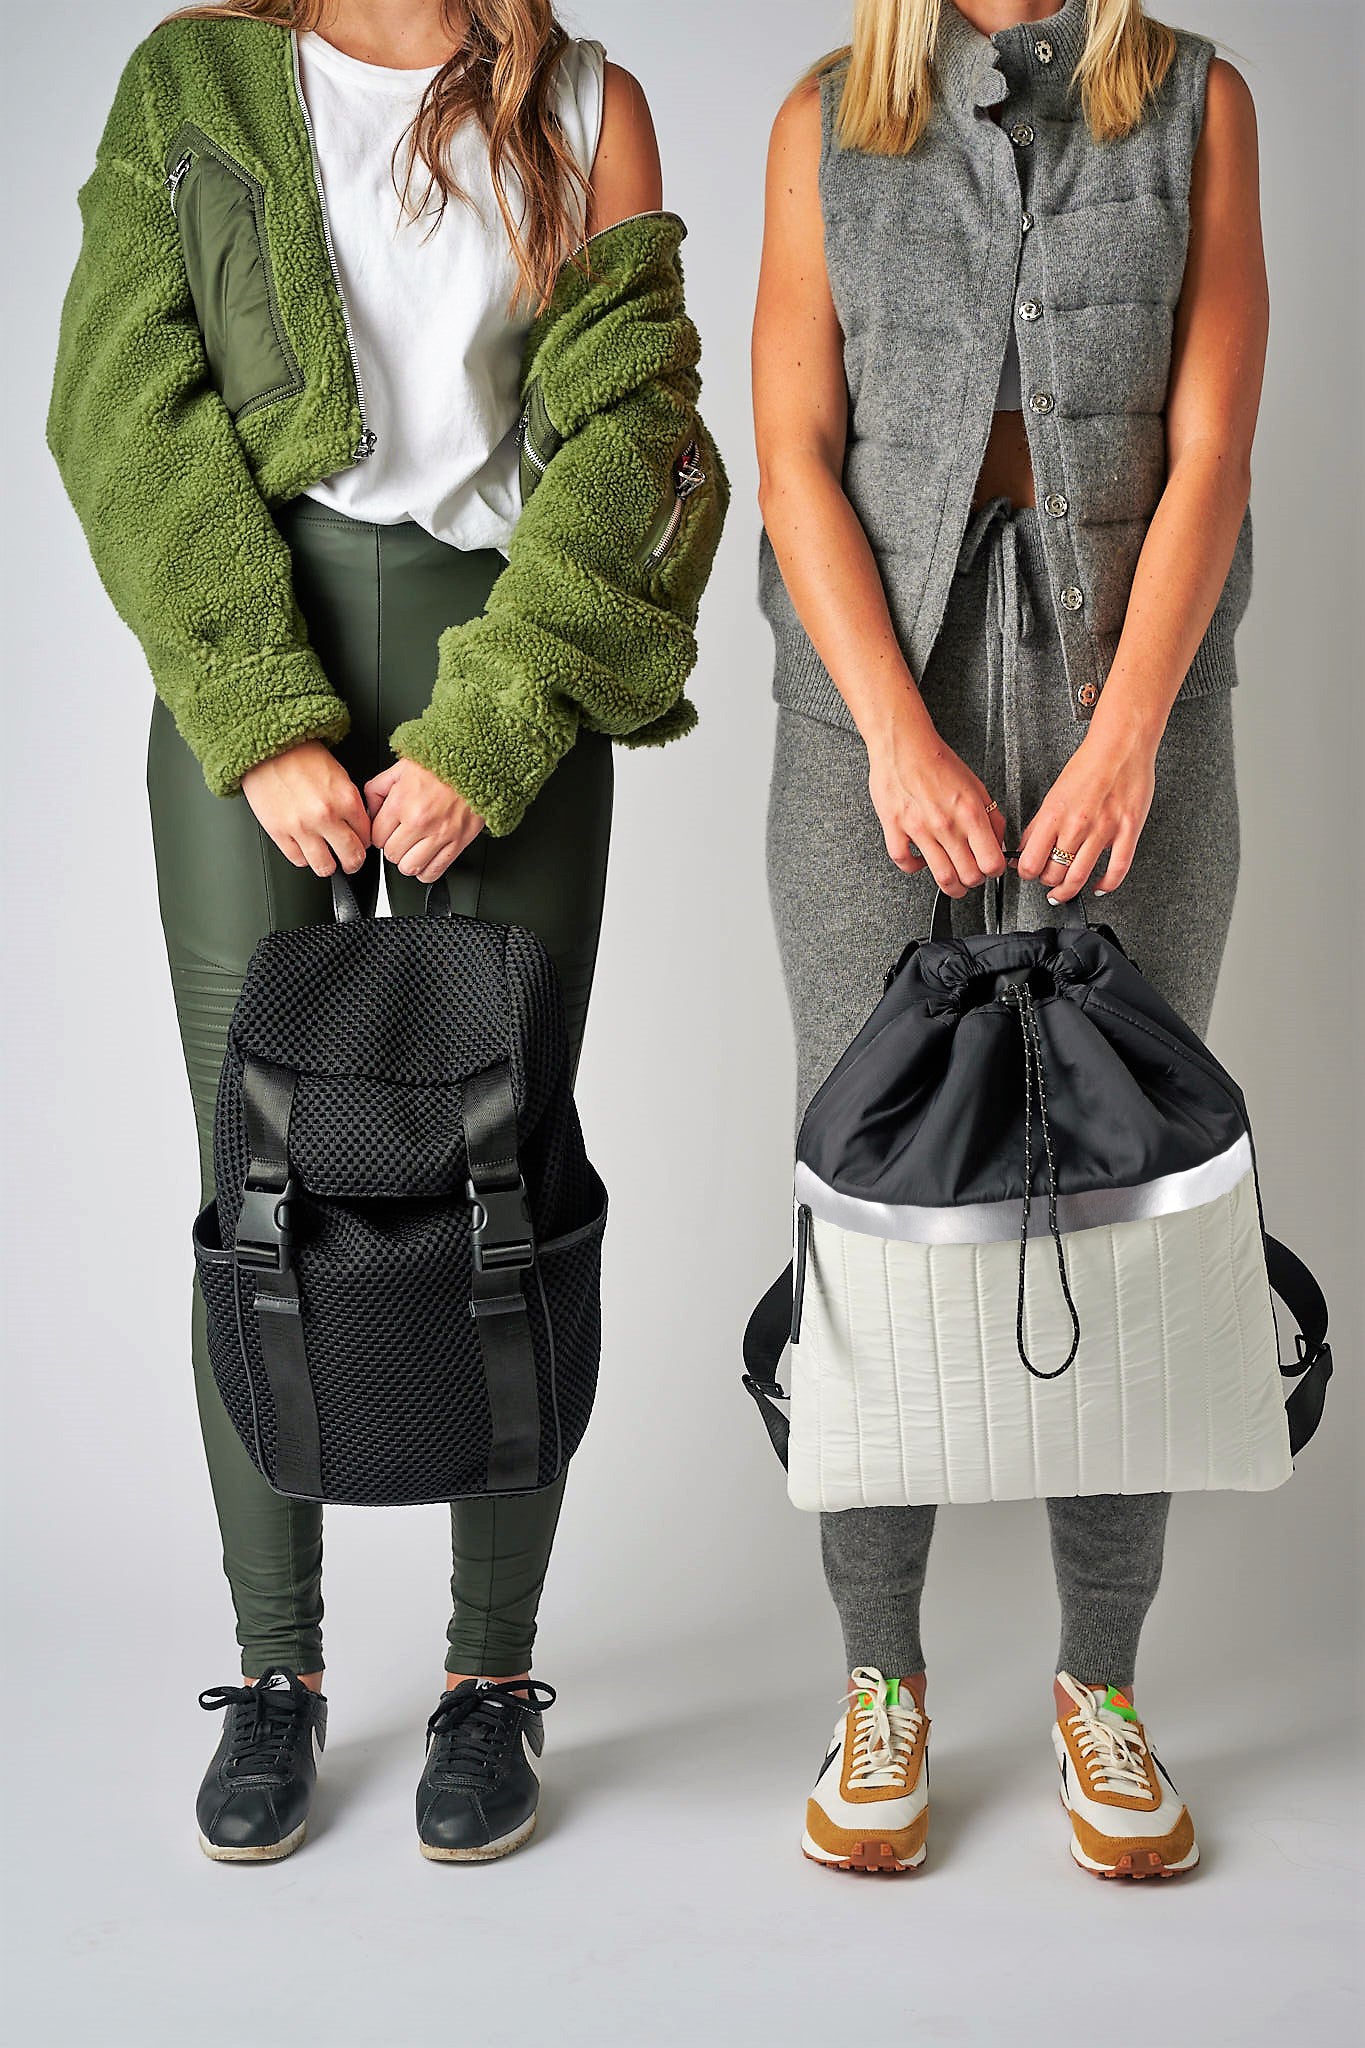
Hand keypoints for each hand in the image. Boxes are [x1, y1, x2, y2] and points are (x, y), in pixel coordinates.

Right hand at [241, 740, 370, 875]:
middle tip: (350, 860)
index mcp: (345, 799)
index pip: (366, 836)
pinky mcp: (279, 832)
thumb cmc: (300, 756)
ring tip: (326, 858)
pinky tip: (305, 848)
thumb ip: (350, 803)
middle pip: (351, 857)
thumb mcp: (338, 774)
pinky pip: (298, 860)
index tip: (360, 842)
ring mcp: (301, 827)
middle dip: (353, 861)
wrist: (266, 748)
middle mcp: (325, 816)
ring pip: (324, 867)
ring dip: (328, 865)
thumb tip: (358, 826)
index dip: (364, 841)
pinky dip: (304, 857)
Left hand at [364, 759, 484, 883]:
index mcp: (402, 803)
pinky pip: (434, 872)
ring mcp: (440, 835)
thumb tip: (370, 812)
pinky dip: (426, 871)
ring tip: (413, 850)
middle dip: (394, 848)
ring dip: (408, 861)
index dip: (380, 835)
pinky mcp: (458, 842)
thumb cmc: (440, 765)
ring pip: (410, 868)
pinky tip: (426, 860)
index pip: (377, 837)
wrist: (475, 764)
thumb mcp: (400, 768)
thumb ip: (378, 789)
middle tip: (401, 838)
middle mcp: (420, 822)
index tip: (387, 831)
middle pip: (392, 855)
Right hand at [868, 719, 1006, 894]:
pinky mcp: (895, 828)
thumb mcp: (976, 786)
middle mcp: (946, 824)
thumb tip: (998, 842)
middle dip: (974, 881)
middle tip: (972, 876)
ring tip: (953, 883)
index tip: (991, 868)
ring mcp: (919, 828)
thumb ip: (991, 817)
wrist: (904, 745)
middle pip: (969, 876)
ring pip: (942, 877)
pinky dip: (915, 868)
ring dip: (952, 886)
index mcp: (970, 812)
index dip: (994, 870)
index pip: (991, 861)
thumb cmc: (938, 762)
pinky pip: (905, 862)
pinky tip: (921, 862)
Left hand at [1015, 729, 1157, 902]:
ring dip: (1068, 891)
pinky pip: (1117, 869)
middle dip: (1047, 882)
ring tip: (1064, 892)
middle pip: (1054, 873)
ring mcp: (1104, 830)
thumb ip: (1040, 824)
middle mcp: (1077, 824)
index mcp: (1054, 814)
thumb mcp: (1054, 794)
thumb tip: (1026, 848)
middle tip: (1048, 880)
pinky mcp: (1128, 831)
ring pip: (1079, 877)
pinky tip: (1098, 887)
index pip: (1031, 861)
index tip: (1028, 873)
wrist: (1121, 746)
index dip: (1026, 873)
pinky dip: (1106, 885)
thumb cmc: (1089, 765)